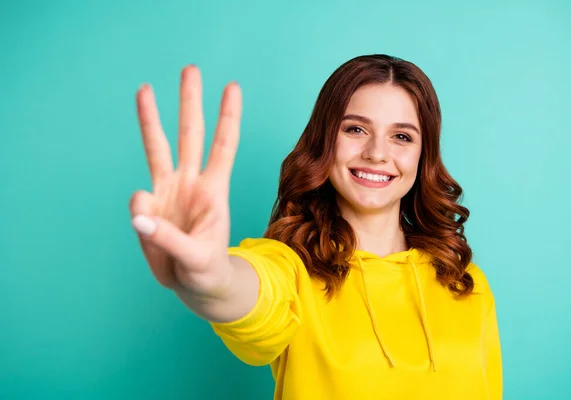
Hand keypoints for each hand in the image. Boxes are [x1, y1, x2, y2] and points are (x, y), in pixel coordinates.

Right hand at [129, 65, 241, 296]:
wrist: (195, 285)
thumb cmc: (206, 269)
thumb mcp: (196, 259)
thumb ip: (168, 239)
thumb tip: (139, 215)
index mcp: (214, 190)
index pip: (224, 146)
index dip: (228, 117)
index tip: (232, 86)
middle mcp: (191, 183)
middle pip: (190, 134)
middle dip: (190, 102)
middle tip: (190, 69)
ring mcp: (169, 192)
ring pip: (158, 148)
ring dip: (152, 118)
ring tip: (144, 88)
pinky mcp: (150, 208)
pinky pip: (138, 200)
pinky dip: (138, 210)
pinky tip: (146, 225)